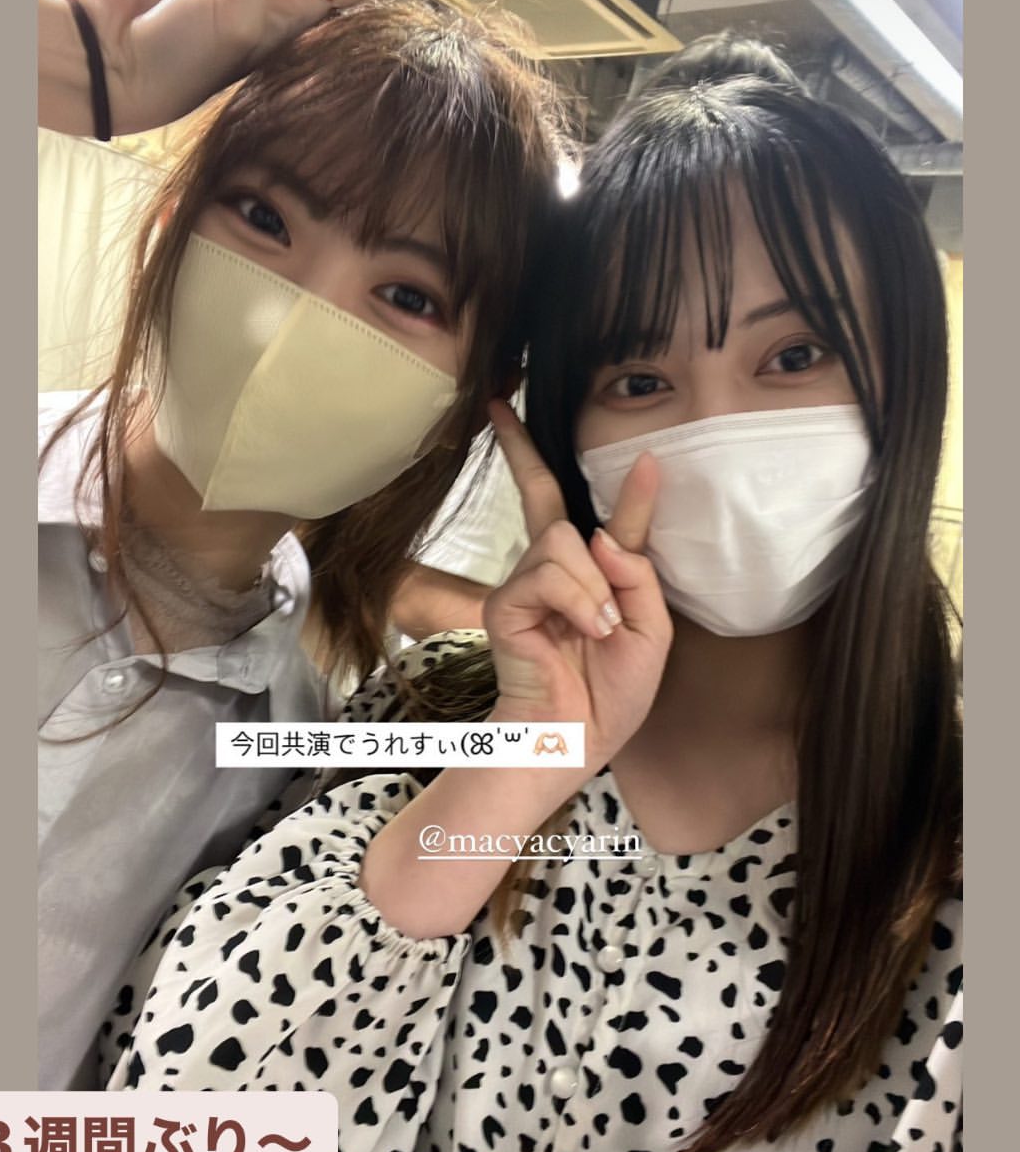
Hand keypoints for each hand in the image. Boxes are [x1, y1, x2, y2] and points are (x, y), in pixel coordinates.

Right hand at [485, 401, 672, 771]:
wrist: (575, 740)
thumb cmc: (611, 694)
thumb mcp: (652, 631)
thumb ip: (638, 575)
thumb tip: (598, 534)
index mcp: (590, 577)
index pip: (587, 515)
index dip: (583, 474)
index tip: (531, 421)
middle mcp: (553, 572)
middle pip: (543, 497)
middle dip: (520, 452)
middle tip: (499, 411)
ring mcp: (524, 586)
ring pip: (564, 541)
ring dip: (593, 585)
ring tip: (601, 630)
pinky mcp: (506, 605)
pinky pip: (550, 575)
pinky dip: (579, 602)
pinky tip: (586, 632)